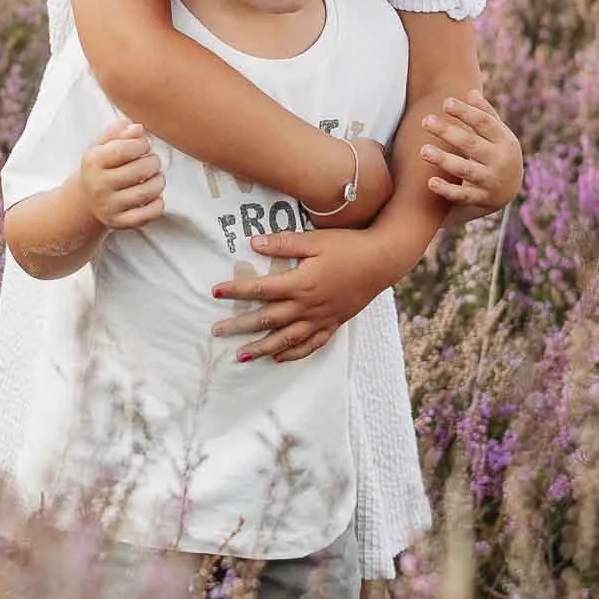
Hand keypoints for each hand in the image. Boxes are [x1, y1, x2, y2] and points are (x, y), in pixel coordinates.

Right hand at [80, 121, 164, 230]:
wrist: (87, 200)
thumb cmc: (102, 167)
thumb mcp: (103, 145)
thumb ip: (119, 132)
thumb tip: (138, 129)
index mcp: (93, 162)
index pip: (125, 149)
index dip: (142, 144)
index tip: (144, 145)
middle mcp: (98, 185)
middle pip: (141, 169)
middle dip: (153, 161)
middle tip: (151, 161)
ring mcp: (108, 206)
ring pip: (149, 191)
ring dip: (159, 181)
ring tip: (154, 177)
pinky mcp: (119, 222)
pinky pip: (150, 213)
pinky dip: (158, 203)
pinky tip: (153, 196)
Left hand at [211, 227, 392, 363]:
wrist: (383, 261)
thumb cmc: (349, 246)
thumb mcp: (315, 240)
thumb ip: (283, 243)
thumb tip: (252, 242)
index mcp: (301, 283)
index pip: (260, 289)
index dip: (236, 290)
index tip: (215, 291)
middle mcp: (308, 306)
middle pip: (267, 320)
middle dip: (240, 326)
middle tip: (217, 332)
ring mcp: (321, 318)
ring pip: (286, 339)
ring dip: (262, 349)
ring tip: (240, 356)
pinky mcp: (333, 324)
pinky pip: (311, 345)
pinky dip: (294, 354)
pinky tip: (279, 359)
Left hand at [419, 90, 522, 215]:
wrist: (509, 191)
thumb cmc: (497, 152)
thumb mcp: (498, 134)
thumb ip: (485, 114)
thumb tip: (471, 92)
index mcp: (504, 140)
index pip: (484, 123)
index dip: (466, 113)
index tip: (446, 103)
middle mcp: (499, 160)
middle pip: (471, 144)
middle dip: (448, 132)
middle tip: (425, 120)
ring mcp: (490, 180)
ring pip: (465, 169)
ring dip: (444, 160)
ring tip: (423, 150)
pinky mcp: (481, 199)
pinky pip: (463, 195)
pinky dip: (447, 190)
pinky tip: (430, 182)